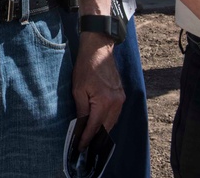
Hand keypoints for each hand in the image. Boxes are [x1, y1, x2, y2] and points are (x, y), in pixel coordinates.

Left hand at [70, 33, 124, 149]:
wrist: (99, 50)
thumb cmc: (86, 67)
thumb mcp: (78, 90)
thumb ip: (81, 110)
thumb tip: (81, 126)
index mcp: (104, 102)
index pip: (94, 127)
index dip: (86, 138)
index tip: (80, 148)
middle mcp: (116, 103)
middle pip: (106, 128)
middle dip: (95, 139)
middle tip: (85, 147)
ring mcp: (121, 100)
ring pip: (112, 123)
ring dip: (102, 131)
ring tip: (91, 139)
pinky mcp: (122, 96)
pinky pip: (115, 114)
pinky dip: (107, 122)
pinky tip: (100, 125)